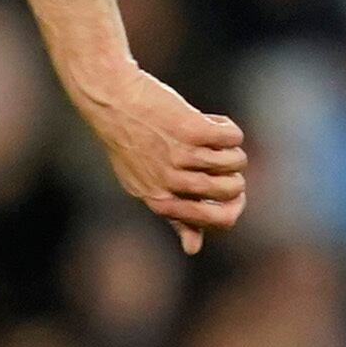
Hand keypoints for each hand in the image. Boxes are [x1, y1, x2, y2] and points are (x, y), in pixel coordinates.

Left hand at [84, 76, 248, 253]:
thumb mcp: (143, 183)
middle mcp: (171, 182)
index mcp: (160, 200)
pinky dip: (227, 128)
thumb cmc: (128, 140)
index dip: (233, 206)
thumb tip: (193, 249)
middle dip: (235, 173)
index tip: (232, 191)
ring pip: (236, 161)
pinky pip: (233, 137)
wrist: (110, 97)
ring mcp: (181, 156)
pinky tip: (210, 121)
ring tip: (210, 135)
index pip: (217, 220)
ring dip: (230, 148)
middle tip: (220, 156)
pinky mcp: (191, 129)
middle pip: (232, 190)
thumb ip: (173, 215)